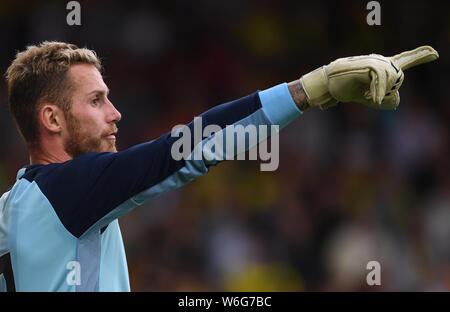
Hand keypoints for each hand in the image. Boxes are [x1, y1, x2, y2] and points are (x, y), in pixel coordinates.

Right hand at [300, 46, 438, 109]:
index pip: (404, 59)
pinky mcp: (368, 64)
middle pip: (399, 76)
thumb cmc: (344, 90)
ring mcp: (374, 61)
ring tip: (371, 98)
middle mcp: (379, 61)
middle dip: (389, 91)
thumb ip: (383, 98)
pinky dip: (379, 91)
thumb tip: (396, 100)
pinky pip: (382, 78)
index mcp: (380, 67)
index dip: (420, 55)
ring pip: (393, 78)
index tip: (435, 53)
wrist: (326, 85)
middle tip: (374, 99)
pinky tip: (374, 98)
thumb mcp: (368, 97)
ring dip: (383, 92)